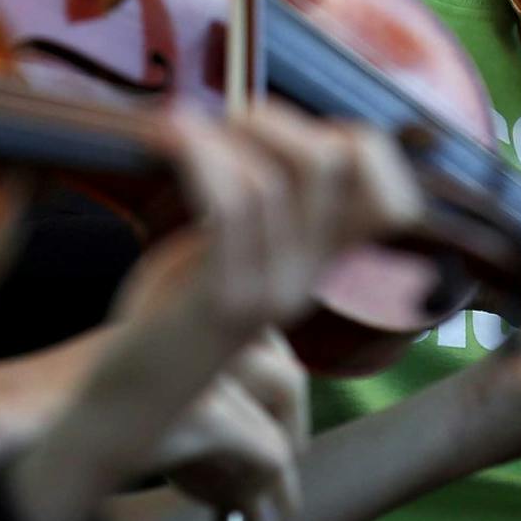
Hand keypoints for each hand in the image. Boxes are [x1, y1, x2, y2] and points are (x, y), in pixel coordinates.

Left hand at [2, 105, 419, 520]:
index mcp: (315, 266)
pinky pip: (232, 209)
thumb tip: (257, 127)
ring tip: (176, 128)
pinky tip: (166, 139)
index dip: (359, 144)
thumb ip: (260, 205)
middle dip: (276, 120)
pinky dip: (200, 156)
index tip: (284, 131)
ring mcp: (271, 292)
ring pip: (279, 179)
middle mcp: (307, 279)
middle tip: (221, 123)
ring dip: (223, 135)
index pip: (393, 198)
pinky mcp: (223, 303)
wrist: (127, 400)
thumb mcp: (228, 252)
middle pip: (336, 163)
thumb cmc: (168, 313)